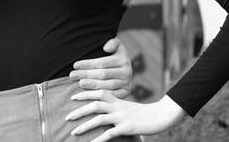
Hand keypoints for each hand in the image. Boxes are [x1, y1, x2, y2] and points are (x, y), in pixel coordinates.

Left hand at [65, 92, 185, 140]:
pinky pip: (110, 134)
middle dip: (79, 111)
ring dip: (85, 125)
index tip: (73, 97)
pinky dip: (99, 139)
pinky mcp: (127, 128)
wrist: (161, 115)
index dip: (84, 94)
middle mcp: (117, 106)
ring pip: (99, 119)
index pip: (98, 92)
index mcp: (117, 99)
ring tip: (73, 132)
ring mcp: (122, 117)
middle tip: (67, 117)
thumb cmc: (144, 113)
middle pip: (94, 105)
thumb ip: (116, 106)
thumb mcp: (128, 106)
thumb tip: (106, 109)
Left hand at [69, 37, 131, 97]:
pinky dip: (101, 96)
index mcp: (123, 59)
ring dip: (92, 85)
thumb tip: (106, 48)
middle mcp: (127, 72)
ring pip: (107, 86)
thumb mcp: (116, 44)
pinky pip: (113, 96)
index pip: (102, 63)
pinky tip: (90, 95)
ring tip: (80, 83)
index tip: (75, 65)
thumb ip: (112, 42)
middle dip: (86, 74)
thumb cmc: (115, 52)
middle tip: (72, 75)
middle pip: (103, 74)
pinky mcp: (126, 92)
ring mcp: (127, 83)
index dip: (88, 64)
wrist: (126, 65)